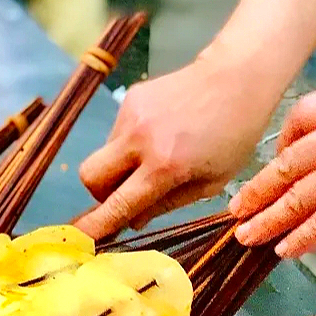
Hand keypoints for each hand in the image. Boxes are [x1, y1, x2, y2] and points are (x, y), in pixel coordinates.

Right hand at [75, 57, 277, 239]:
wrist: (238, 76)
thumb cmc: (235, 136)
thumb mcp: (211, 182)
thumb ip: (166, 205)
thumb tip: (130, 221)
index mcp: (166, 167)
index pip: (118, 204)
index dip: (95, 225)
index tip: (78, 240)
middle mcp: (140, 141)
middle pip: (90, 177)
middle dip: (99, 193)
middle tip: (123, 194)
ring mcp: (131, 116)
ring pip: (103, 155)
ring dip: (119, 167)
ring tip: (153, 156)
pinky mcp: (131, 99)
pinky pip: (116, 134)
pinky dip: (129, 144)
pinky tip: (158, 134)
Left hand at [229, 76, 315, 257]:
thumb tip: (308, 163)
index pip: (301, 116)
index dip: (278, 145)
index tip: (266, 167)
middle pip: (290, 161)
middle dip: (259, 190)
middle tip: (237, 210)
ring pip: (298, 195)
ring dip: (269, 219)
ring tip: (249, 235)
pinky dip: (301, 237)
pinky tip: (285, 248)